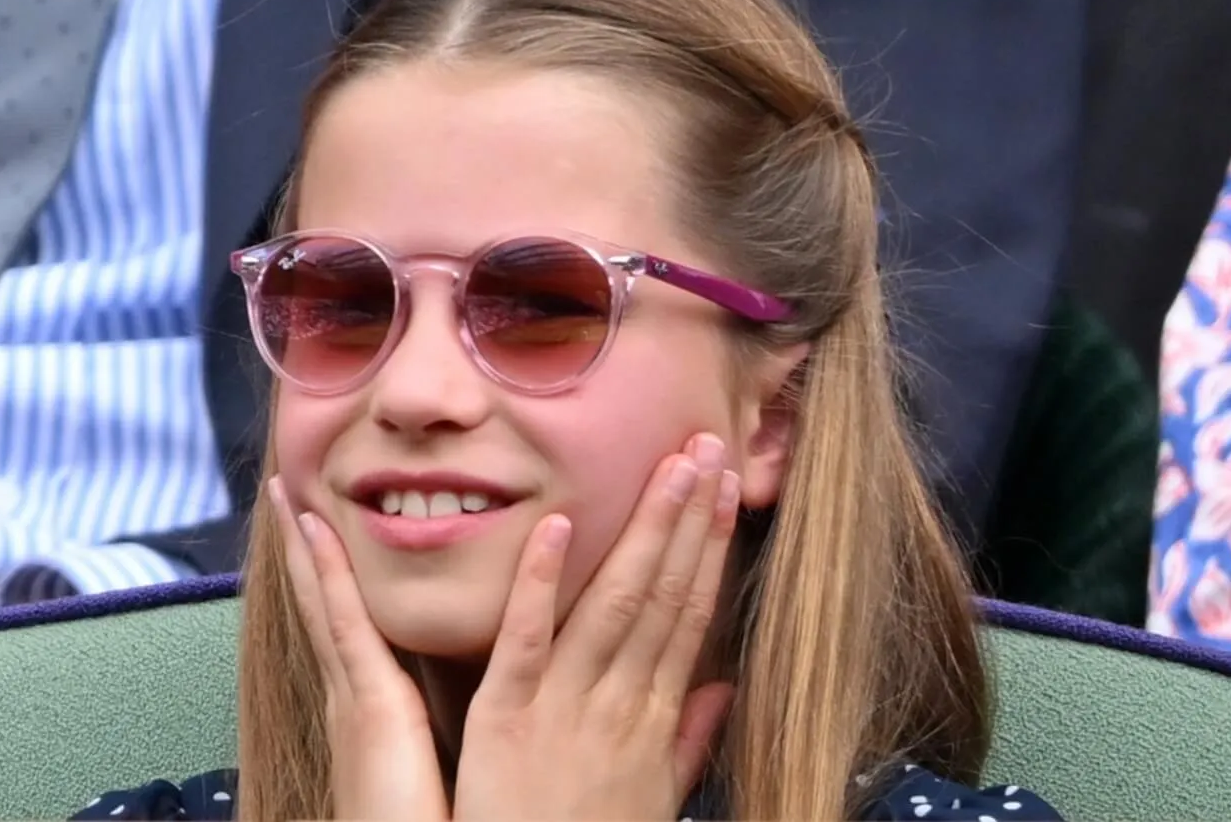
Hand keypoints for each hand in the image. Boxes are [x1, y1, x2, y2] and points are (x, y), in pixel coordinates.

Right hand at [271, 477, 448, 821]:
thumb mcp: (434, 762)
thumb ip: (440, 725)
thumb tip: (475, 698)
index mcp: (376, 709)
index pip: (354, 626)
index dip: (336, 577)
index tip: (325, 529)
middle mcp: (355, 696)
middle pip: (327, 604)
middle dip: (309, 550)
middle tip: (290, 491)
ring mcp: (352, 696)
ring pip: (325, 602)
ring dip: (307, 546)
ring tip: (287, 492)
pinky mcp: (363, 705)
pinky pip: (343, 624)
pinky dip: (326, 575)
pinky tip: (316, 529)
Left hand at [453, 434, 740, 820]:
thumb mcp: (655, 802)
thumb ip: (689, 743)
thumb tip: (724, 692)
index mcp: (652, 719)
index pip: (690, 615)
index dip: (708, 548)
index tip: (725, 489)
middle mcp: (619, 704)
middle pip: (664, 595)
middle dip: (687, 517)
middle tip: (707, 444)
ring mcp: (565, 708)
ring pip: (614, 605)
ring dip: (643, 530)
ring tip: (669, 464)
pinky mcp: (506, 720)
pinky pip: (526, 642)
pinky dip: (542, 583)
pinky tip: (556, 526)